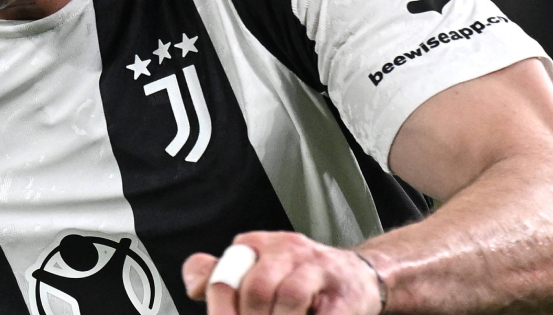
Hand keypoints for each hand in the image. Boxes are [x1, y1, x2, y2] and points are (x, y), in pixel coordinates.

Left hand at [182, 232, 383, 314]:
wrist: (359, 276)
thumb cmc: (300, 277)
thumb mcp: (257, 269)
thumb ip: (219, 276)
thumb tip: (193, 287)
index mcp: (258, 245)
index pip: (226, 272)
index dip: (221, 306)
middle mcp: (287, 250)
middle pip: (256, 287)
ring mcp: (318, 269)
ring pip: (290, 295)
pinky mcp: (346, 295)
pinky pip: (326, 314)